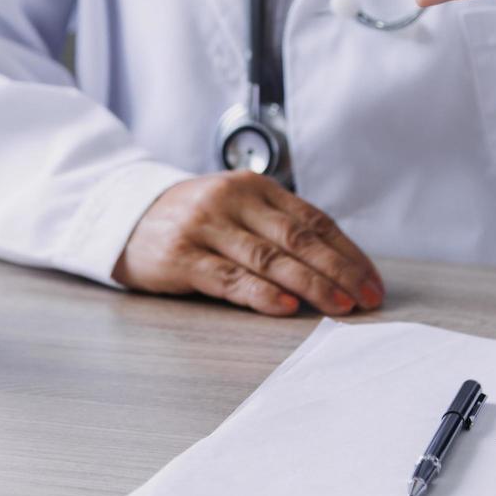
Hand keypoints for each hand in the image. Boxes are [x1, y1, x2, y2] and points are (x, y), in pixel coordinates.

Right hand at [114, 172, 384, 316]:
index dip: (348, 252)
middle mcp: (234, 201)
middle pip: (298, 238)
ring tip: (340, 305)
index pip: (314, 220)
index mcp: (256, 188)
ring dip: (311, 285)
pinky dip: (261, 293)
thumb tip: (336, 266)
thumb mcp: (236, 208)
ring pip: (269, 258)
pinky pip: (228, 277)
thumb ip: (276, 227)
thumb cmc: (194, 219)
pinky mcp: (180, 256)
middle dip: (339, 270)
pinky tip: (286, 307)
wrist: (122, 214)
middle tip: (367, 297)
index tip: (373, 281)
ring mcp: (206, 227)